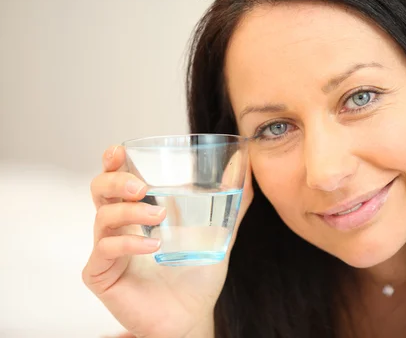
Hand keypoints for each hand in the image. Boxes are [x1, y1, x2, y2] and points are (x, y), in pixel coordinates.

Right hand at [82, 145, 252, 337]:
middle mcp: (118, 227)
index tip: (120, 151)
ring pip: (102, 217)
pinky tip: (153, 244)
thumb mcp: (218, 232)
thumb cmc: (198, 275)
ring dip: (130, 211)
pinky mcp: (101, 274)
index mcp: (138, 212)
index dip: (113, 162)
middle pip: (99, 190)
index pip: (117, 180)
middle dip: (117, 180)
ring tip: (159, 216)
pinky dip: (129, 242)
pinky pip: (105, 250)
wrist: (193, 316)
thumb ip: (232, 201)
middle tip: (141, 186)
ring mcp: (107, 251)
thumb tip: (244, 167)